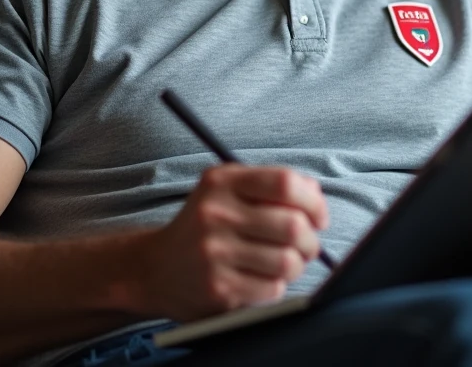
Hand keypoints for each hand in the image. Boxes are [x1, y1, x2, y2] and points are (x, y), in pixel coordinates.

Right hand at [135, 165, 329, 320]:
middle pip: (293, 225)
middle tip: (307, 246)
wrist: (153, 269)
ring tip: (287, 263)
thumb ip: (270, 185)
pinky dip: (277, 286)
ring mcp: (215, 253)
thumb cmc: (204, 226)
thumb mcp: (227, 191)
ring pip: (288, 261)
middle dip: (311, 240)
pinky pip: (272, 289)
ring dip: (297, 265)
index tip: (318, 217)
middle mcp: (215, 214)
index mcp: (222, 182)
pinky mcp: (217, 288)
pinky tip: (262, 280)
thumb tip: (315, 193)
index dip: (313, 202)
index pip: (285, 183)